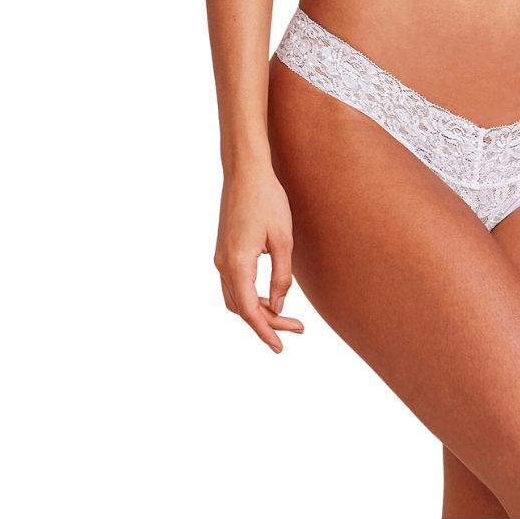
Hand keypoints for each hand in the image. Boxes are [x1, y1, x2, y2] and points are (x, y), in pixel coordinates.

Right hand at [213, 163, 302, 352]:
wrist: (245, 172)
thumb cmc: (268, 200)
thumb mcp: (284, 241)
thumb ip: (282, 277)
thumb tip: (278, 306)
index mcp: (237, 263)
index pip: (249, 310)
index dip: (265, 332)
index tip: (281, 347)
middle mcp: (223, 264)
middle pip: (242, 308)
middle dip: (268, 323)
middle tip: (299, 328)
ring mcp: (220, 258)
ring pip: (235, 298)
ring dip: (259, 311)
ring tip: (288, 317)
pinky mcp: (224, 251)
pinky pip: (234, 284)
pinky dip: (251, 297)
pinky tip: (271, 297)